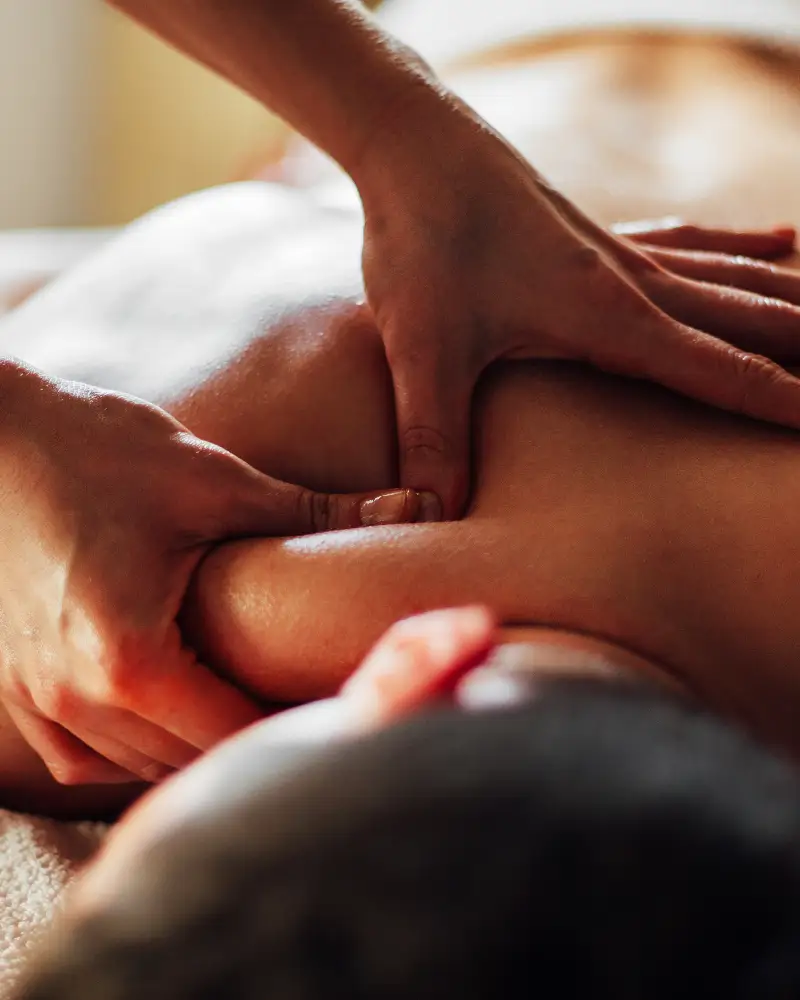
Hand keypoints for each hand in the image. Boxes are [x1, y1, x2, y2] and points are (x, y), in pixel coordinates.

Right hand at [0, 362, 430, 785]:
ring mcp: (39, 702)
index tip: (347, 704)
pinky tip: (175, 712)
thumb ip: (319, 509)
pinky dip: (136, 748)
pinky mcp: (17, 689)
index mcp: (131, 661)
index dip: (301, 726)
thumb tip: (423, 506)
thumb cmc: (95, 449)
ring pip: (141, 767)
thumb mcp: (214, 479)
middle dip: (257, 740)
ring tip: (255, 710)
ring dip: (199, 747)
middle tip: (315, 707)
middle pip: (192, 761)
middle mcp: (78, 701)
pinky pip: (86, 757)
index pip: (238, 733)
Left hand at [358, 95, 799, 515]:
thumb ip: (433, 436)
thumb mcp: (423, 349)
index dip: (774, 400)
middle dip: (799, 349)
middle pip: (743, 319)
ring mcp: (619, 251)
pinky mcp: (596, 234)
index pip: (716, 368)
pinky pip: (692, 242)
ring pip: (729, 276)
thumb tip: (435, 516)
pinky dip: (740, 247)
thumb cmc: (421, 241)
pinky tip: (777, 238)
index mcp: (609, 315)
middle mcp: (631, 280)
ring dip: (784, 299)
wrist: (415, 145)